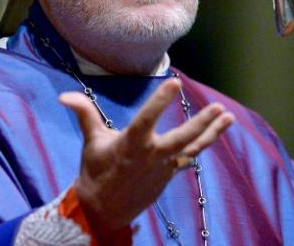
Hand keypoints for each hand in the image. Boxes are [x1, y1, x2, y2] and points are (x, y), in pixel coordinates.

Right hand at [59, 78, 234, 243]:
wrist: (101, 210)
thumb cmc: (95, 172)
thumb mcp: (90, 142)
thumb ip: (84, 114)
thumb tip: (65, 95)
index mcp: (131, 144)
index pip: (147, 119)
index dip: (160, 101)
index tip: (175, 83)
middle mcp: (151, 155)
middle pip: (181, 139)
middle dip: (201, 123)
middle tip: (217, 107)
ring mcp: (163, 167)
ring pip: (192, 148)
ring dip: (211, 133)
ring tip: (228, 116)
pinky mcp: (169, 174)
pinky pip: (190, 158)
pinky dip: (203, 145)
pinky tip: (217, 132)